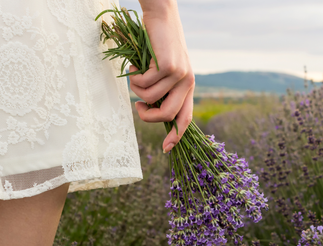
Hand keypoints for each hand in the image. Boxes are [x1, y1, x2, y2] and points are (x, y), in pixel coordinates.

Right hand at [130, 0, 194, 153]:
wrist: (162, 18)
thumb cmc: (159, 46)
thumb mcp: (164, 71)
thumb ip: (163, 90)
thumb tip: (151, 110)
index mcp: (188, 87)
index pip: (186, 118)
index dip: (177, 136)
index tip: (166, 149)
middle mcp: (188, 83)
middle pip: (168, 116)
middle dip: (148, 116)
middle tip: (138, 106)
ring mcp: (180, 75)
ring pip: (151, 98)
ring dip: (137, 90)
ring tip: (136, 74)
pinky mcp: (169, 66)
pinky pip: (144, 84)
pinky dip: (134, 77)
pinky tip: (137, 65)